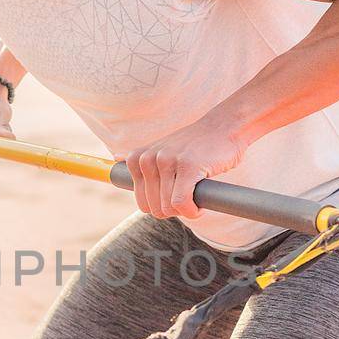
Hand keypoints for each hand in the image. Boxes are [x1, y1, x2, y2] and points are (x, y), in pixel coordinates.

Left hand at [124, 115, 245, 218]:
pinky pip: (182, 203)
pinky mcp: (187, 166)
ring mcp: (167, 161)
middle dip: (173, 210)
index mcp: (138, 158)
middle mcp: (148, 159)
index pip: (143, 203)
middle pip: (155, 208)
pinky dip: (193, 211)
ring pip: (169, 207)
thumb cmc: (195, 144)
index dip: (162, 205)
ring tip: (197, 195)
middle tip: (190, 196)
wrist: (224, 127)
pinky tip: (201, 205)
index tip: (176, 195)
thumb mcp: (161, 147)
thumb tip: (114, 158)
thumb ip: (140, 156)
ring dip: (186, 210)